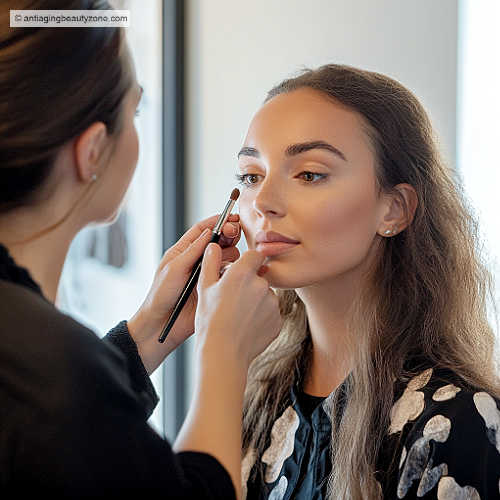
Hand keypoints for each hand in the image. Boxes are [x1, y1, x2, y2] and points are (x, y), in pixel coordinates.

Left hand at [128, 214, 240, 373]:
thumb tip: (210, 231)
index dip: (218, 221)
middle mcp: (198, 260)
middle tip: (233, 234)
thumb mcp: (174, 268)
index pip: (203, 230)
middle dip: (229, 234)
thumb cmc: (161, 295)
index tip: (232, 217)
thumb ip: (193, 250)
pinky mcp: (216, 286)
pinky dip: (234, 271)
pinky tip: (231, 275)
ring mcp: (208, 273)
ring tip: (225, 262)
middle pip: (220, 240)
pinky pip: (231, 274)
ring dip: (230, 254)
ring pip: (228, 256)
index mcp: (184, 251)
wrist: (163, 324)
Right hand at [195, 243, 282, 368]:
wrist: (223, 353)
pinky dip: (262, 317)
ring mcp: (272, 303)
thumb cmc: (210, 320)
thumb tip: (213, 246)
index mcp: (243, 273)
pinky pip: (271, 313)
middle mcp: (262, 285)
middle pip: (259, 277)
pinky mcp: (278, 320)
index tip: (241, 271)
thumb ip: (211, 263)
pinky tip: (246, 325)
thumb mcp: (205, 288)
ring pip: (265, 296)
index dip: (248, 262)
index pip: (255, 255)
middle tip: (233, 299)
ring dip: (256, 301)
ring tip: (238, 316)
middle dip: (249, 284)